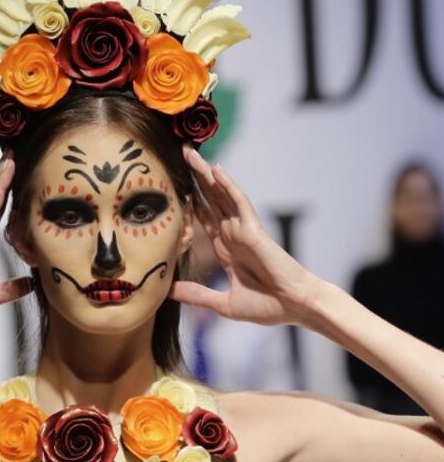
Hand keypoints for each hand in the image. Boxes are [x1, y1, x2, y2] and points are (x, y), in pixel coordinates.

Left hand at [169, 145, 323, 326]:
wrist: (295, 308)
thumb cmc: (268, 306)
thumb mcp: (223, 303)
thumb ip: (196, 295)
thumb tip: (167, 292)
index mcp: (225, 249)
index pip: (202, 218)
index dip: (188, 200)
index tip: (170, 184)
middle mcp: (232, 234)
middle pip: (209, 199)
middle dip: (194, 178)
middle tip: (178, 153)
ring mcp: (243, 230)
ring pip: (221, 195)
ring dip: (206, 174)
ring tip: (190, 152)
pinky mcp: (255, 231)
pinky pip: (240, 204)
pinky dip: (228, 187)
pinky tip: (216, 171)